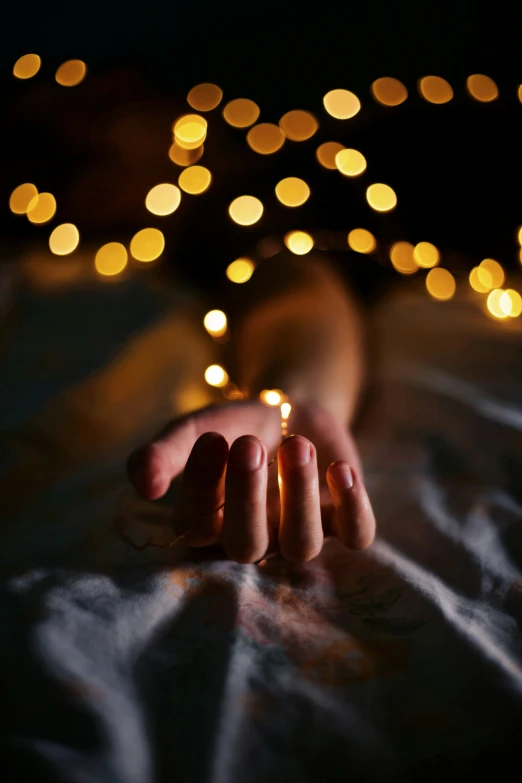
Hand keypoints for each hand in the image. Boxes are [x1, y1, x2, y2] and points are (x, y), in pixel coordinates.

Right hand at [128, 400, 374, 562]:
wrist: (288, 411)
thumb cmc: (234, 427)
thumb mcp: (195, 429)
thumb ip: (164, 452)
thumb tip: (143, 484)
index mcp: (209, 526)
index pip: (198, 527)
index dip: (203, 486)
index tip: (210, 438)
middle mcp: (253, 540)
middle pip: (247, 547)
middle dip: (247, 498)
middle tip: (248, 444)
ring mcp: (298, 535)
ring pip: (301, 544)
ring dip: (299, 495)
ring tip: (295, 444)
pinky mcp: (343, 523)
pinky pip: (356, 535)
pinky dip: (353, 508)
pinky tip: (340, 469)